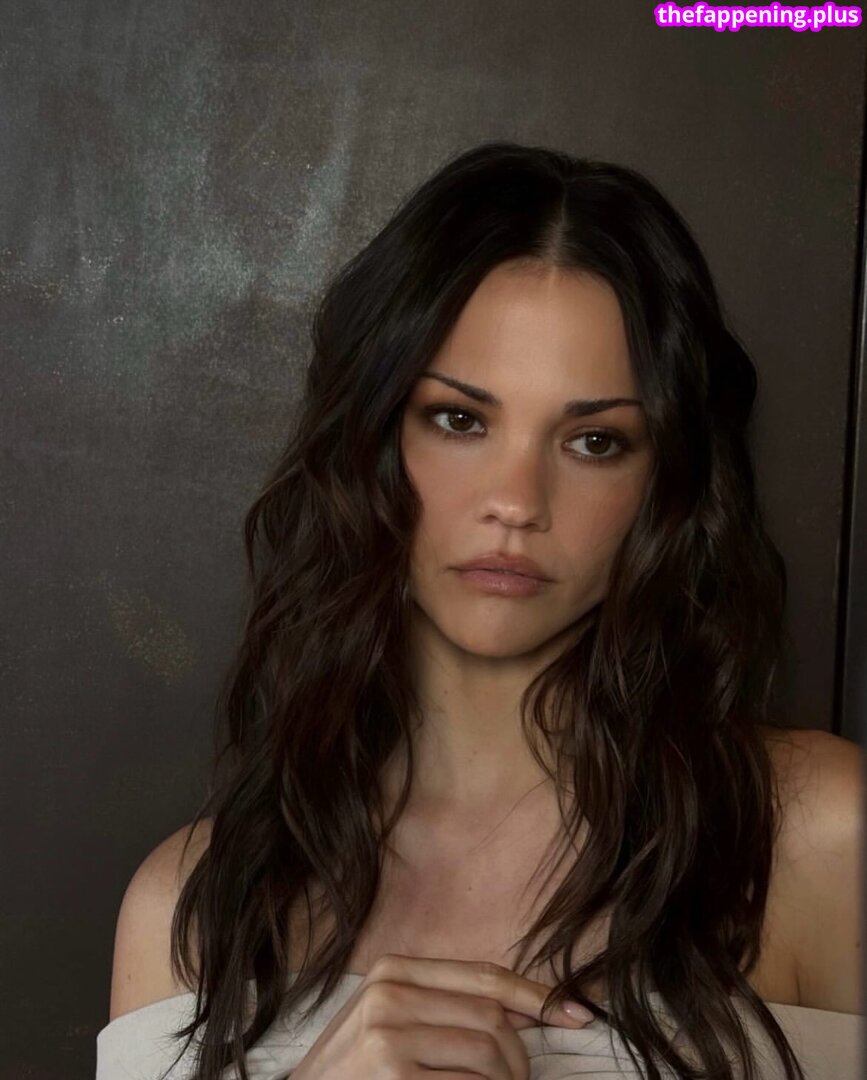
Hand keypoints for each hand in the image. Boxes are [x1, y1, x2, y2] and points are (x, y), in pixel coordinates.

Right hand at [290, 953, 593, 1079]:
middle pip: (492, 1017)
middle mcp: (389, 994)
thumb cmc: (353, 1074)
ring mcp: (387, 1037)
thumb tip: (533, 1011)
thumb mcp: (389, 1024)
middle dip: (519, 1058)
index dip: (536, 996)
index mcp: (392, 972)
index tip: (576, 1014)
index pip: (483, 977)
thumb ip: (448, 1009)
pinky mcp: (393, 1076)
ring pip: (488, 1053)